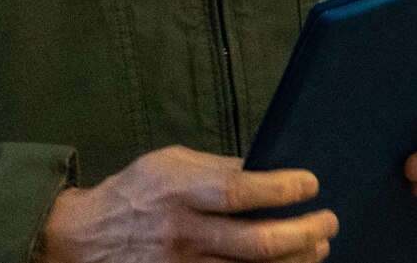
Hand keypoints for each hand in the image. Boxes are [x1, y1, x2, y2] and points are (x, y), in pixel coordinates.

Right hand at [37, 145, 336, 261]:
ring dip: (298, 260)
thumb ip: (214, 168)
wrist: (88, 237)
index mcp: (178, 190)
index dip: (281, 189)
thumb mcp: (168, 162)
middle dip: (304, 233)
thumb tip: (265, 169)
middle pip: (258, 242)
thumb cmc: (135, 193)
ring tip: (317, 246)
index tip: (310, 183)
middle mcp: (184, 232)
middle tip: (328, 221)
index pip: (239, 191)